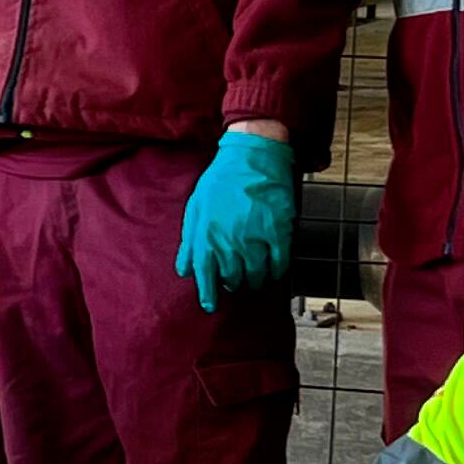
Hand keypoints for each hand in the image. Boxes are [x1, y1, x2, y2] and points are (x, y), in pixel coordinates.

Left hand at [174, 125, 296, 312]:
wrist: (252, 157)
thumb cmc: (221, 182)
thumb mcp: (196, 209)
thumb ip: (190, 242)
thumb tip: (184, 270)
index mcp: (206, 236)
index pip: (205, 275)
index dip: (208, 294)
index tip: (210, 306)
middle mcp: (229, 241)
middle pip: (232, 278)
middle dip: (233, 282)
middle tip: (236, 280)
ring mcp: (254, 238)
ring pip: (255, 275)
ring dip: (254, 279)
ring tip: (254, 276)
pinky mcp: (278, 232)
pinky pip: (279, 263)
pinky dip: (276, 270)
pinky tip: (274, 269)